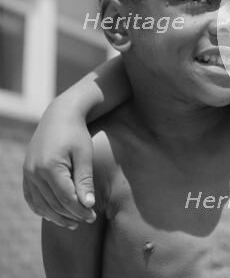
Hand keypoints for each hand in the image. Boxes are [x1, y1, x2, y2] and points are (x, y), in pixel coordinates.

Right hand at [23, 104, 95, 228]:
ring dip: (57, 216)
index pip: (66, 198)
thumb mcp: (84, 154)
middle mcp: (34, 172)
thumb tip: (87, 205)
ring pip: (41, 204)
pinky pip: (31, 198)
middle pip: (53, 203)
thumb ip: (85, 180)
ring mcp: (28, 173)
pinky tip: (55, 214)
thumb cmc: (77, 133)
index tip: (93, 216)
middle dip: (71, 214)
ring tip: (74, 222)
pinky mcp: (27, 173)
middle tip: (87, 219)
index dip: (80, 210)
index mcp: (50, 167)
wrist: (59, 116)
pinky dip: (42, 209)